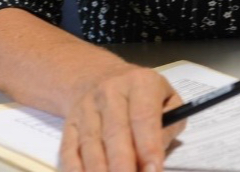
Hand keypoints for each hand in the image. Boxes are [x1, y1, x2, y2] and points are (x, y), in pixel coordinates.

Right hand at [59, 62, 184, 171]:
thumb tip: (157, 155)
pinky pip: (69, 150)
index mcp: (140, 83)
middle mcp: (111, 91)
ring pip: (91, 144)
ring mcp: (87, 107)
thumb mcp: (168, 99)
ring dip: (99, 171)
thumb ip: (170, 126)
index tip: (153, 171)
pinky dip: (76, 170)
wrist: (102, 77)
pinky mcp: (69, 123)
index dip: (148, 146)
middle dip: (123, 165)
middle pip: (115, 132)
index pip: (144, 117)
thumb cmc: (144, 95)